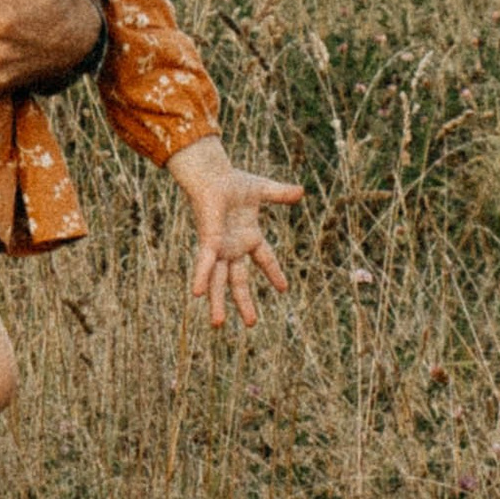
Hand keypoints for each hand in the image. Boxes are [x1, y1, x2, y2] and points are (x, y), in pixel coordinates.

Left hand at [169, 136, 304, 329]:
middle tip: (252, 324)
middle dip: (244, 302)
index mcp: (248, 236)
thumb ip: (280, 194)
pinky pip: (205, 263)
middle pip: (239, 281)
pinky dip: (201, 277)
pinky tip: (197, 294)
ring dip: (218, 302)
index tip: (284, 289)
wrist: (212, 174)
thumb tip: (302, 191)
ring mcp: (220, 247)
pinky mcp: (209, 241)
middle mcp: (233, 247)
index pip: (264, 259)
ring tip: (218, 324)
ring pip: (219, 280)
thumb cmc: (232, 181)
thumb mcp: (262, 189)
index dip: (274, 273)